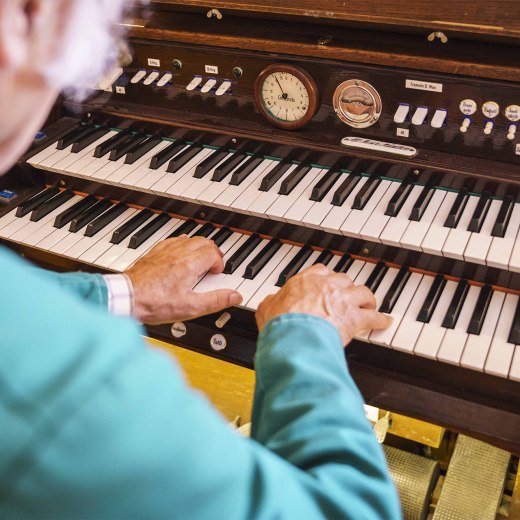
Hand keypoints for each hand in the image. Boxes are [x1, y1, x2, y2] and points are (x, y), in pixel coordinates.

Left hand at [125, 236, 242, 323]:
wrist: (126, 297)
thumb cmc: (155, 303)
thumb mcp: (190, 307)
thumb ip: (215, 301)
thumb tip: (234, 296)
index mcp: (190, 264)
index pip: (213, 253)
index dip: (219, 263)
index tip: (216, 274)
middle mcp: (179, 253)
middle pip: (203, 241)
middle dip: (212, 252)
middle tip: (213, 265)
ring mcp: (165, 250)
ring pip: (189, 239)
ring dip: (198, 247)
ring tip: (200, 260)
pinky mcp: (154, 252)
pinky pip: (173, 241)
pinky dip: (182, 245)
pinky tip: (179, 256)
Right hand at [256, 264, 391, 344]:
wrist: (294, 336)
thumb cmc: (280, 324)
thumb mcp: (266, 308)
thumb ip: (270, 302)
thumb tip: (268, 302)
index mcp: (306, 280)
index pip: (322, 270)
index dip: (327, 278)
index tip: (328, 283)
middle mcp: (327, 285)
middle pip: (345, 279)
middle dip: (347, 288)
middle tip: (347, 296)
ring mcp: (343, 300)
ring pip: (363, 293)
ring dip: (366, 299)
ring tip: (368, 304)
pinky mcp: (354, 318)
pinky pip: (374, 316)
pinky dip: (381, 319)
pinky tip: (385, 322)